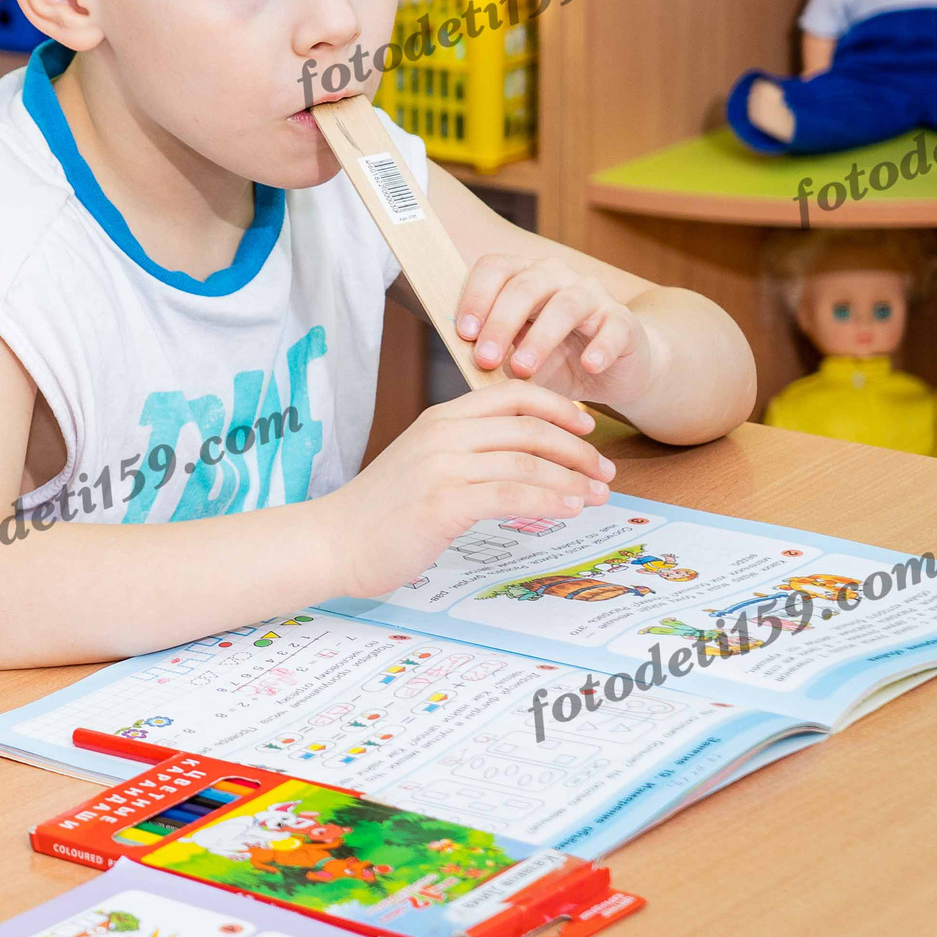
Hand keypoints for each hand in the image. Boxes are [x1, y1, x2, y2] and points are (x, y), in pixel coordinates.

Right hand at [326, 383, 614, 598]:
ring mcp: (441, 467)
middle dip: (578, 449)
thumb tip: (516, 456)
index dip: (558, 407)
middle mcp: (442, 434)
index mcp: (439, 419)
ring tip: (597, 495)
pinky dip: (549, 500)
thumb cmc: (380, 512)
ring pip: (527, 460)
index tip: (587, 428)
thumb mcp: (422, 464)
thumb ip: (463, 451)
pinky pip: (512, 493)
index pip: (512, 395)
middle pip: (529, 426)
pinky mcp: (443, 503)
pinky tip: (569, 510)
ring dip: (572, 479)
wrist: (332, 542)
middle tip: (604, 471)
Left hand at [454, 251, 658, 408]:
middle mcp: (557, 277)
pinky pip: (614, 328)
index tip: (463, 334)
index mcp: (523, 276)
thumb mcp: (514, 354)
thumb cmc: (554, 359)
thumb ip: (490, 348)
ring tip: (523, 369)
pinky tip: (589, 365)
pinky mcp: (623, 322)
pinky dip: (601, 347)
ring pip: (566, 305)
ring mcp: (593, 296)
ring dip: (541, 338)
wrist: (612, 370)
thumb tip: (458, 352)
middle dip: (501, 323)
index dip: (476, 297)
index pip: (495, 268)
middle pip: (525, 287)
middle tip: (485, 359)